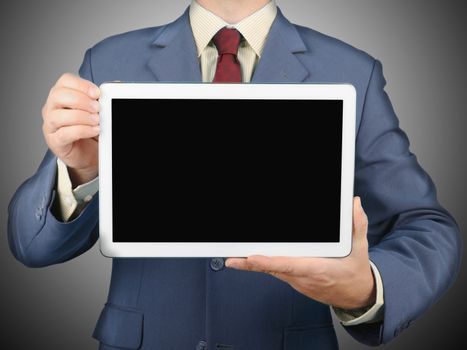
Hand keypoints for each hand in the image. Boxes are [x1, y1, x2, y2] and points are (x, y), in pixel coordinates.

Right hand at [42, 73, 99, 186]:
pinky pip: (65, 133)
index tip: (97, 93)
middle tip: (97, 108)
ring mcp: (50, 125)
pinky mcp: (55, 141)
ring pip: (59, 116)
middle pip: (58, 95)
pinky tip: (94, 130)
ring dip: (82, 116)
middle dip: (81, 100)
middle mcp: (51, 108)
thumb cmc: (89, 129)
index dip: (82, 85)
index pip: (65, 81)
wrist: (88, 153)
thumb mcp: (95, 111)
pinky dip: (82, 130)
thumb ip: (100, 98)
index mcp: (61, 95)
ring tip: (97, 121)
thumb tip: (115, 86)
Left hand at [226, 197, 375, 309]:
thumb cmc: (356, 273)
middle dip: (252, 263)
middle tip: (232, 258)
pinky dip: (263, 266)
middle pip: (273, 270)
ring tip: (234, 258)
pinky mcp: (295, 282)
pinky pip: (276, 273)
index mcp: (318, 270)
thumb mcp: (361, 250)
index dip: (269, 262)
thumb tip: (354, 204)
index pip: (290, 265)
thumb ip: (357, 226)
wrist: (357, 297)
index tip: (252, 257)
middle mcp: (304, 278)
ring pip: (272, 272)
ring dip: (253, 265)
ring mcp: (298, 282)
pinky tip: (249, 260)